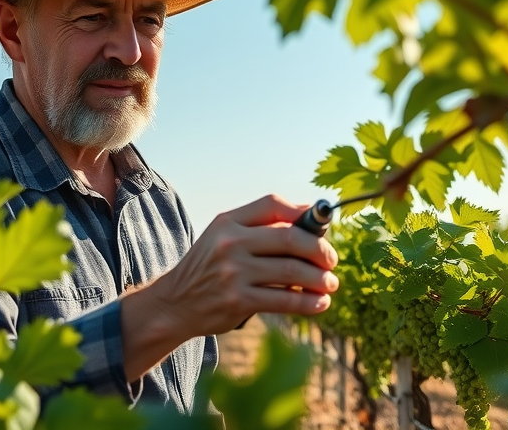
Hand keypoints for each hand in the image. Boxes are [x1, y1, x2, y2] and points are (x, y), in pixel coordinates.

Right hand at [119, 194, 338, 380]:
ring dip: (320, 279)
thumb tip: (309, 216)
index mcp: (228, 221)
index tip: (322, 227)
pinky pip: (284, 300)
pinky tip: (320, 303)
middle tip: (332, 261)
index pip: (273, 204)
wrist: (175, 303)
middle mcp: (231, 243)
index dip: (303, 213)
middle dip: (320, 250)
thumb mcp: (223, 237)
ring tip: (331, 284)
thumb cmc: (209, 268)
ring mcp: (234, 272)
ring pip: (292, 270)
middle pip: (291, 238)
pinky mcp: (238, 301)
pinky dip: (308, 302)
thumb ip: (260, 226)